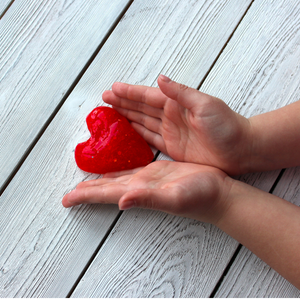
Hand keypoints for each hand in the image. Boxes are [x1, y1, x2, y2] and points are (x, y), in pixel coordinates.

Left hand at [62, 160, 232, 223]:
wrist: (218, 193)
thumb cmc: (201, 196)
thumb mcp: (175, 197)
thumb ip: (148, 199)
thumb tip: (121, 202)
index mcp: (139, 192)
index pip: (106, 195)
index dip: (86, 197)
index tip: (66, 200)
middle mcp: (139, 187)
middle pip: (107, 189)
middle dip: (88, 190)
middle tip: (70, 193)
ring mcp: (148, 180)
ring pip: (117, 180)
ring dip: (100, 181)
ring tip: (86, 181)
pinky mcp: (157, 172)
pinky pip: (132, 169)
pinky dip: (118, 170)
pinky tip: (114, 169)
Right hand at [102, 75, 252, 174]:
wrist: (239, 150)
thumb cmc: (227, 126)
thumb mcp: (205, 105)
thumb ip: (181, 93)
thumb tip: (160, 79)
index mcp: (177, 104)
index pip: (147, 96)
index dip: (129, 93)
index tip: (112, 89)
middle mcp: (170, 116)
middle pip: (141, 108)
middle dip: (123, 102)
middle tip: (105, 99)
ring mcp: (170, 132)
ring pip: (142, 122)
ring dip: (126, 117)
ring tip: (110, 113)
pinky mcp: (171, 147)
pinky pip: (149, 138)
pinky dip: (137, 134)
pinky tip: (127, 131)